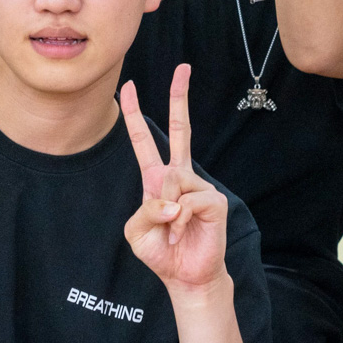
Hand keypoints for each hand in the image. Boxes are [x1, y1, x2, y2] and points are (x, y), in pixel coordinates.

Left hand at [121, 64, 231, 293]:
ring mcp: (199, 186)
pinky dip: (179, 222)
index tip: (129, 87)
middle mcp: (180, 177)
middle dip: (179, 97)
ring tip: (172, 232)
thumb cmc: (161, 252)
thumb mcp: (136, 230)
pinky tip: (183, 234)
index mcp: (157, 180)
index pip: (144, 142)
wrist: (185, 276)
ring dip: (165, 212)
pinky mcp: (213, 201)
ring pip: (172, 181)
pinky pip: (187, 201)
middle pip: (180, 130)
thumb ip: (145, 209)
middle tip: (184, 66)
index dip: (134, 115)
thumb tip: (172, 199)